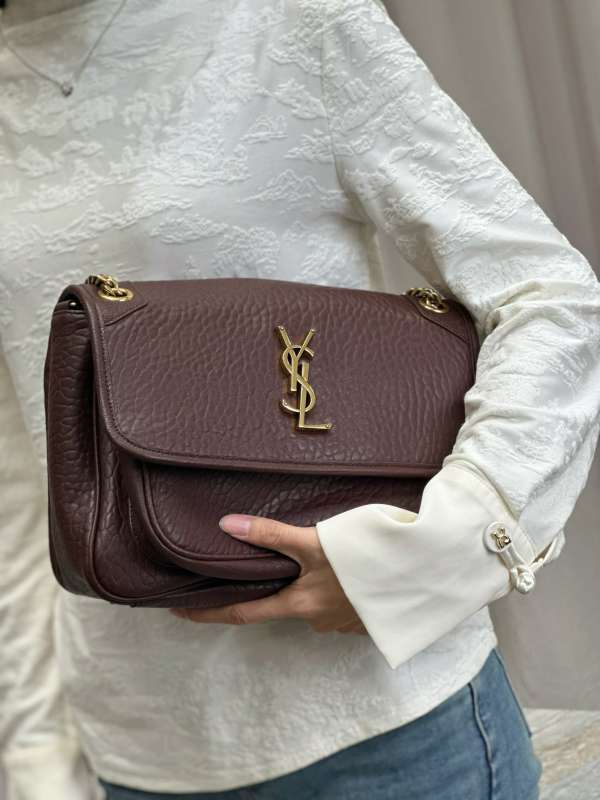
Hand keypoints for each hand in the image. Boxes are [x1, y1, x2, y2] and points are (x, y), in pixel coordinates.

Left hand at [169, 514, 367, 634]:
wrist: (425, 570)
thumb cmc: (367, 556)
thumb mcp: (316, 542)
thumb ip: (272, 536)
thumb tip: (225, 525)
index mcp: (301, 603)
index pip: (244, 613)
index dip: (210, 614)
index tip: (180, 615)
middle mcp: (319, 618)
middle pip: (283, 606)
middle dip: (273, 589)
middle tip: (265, 567)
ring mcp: (345, 621)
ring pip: (313, 603)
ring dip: (308, 586)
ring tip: (316, 559)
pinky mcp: (369, 616)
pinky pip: (340, 602)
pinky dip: (334, 588)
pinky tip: (346, 568)